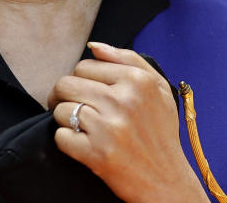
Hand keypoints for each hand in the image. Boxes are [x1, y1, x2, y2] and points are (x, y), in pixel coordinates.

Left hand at [47, 42, 209, 202]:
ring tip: (81, 127)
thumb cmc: (160, 133)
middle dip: (64, 96)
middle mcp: (123, 100)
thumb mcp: (157, 88)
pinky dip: (66, 141)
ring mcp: (108, 127)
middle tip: (73, 107)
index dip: (81, 79)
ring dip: (65, 119)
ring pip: (60, 109)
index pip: (85, 65)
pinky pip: (60, 136)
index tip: (85, 92)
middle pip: (66, 84)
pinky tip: (82, 144)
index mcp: (138, 81)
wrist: (166, 180)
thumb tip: (94, 46)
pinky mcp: (96, 153)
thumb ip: (128, 59)